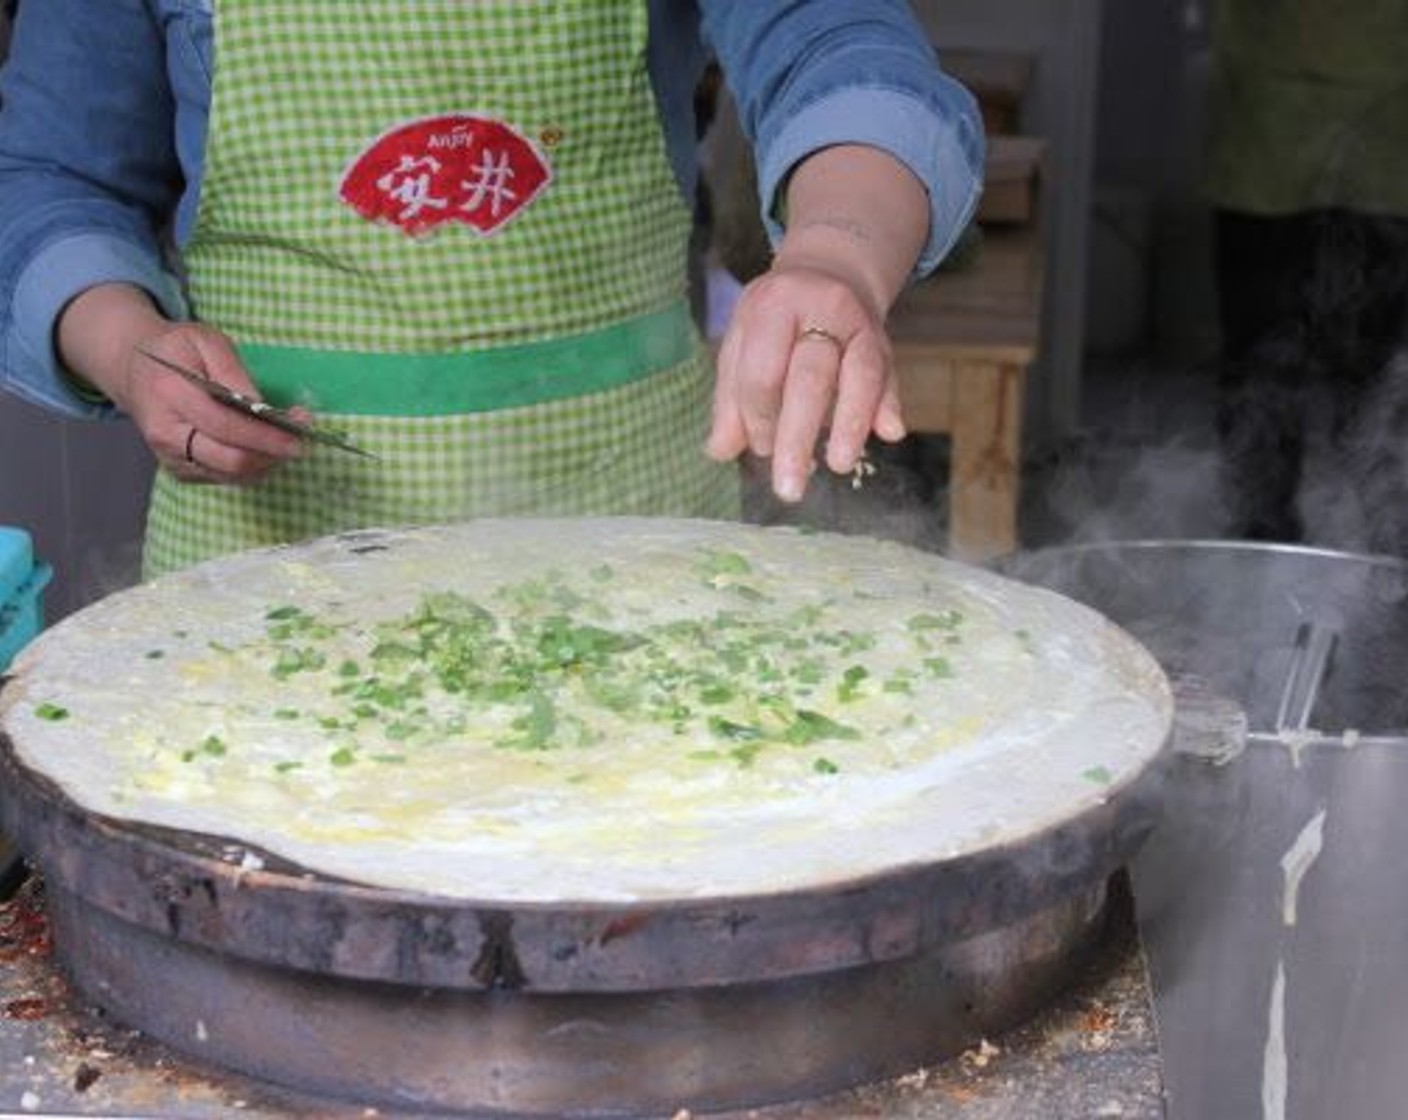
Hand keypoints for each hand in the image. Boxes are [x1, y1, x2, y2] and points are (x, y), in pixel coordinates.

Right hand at [121, 325, 305, 483]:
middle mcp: (166, 435)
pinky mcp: (182, 471)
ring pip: (232, 475)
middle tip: (300, 439)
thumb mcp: (205, 341)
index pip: (224, 426)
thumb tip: (260, 405)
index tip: (301, 427)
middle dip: (272, 453)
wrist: (135, 370)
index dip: (267, 433)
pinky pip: (226, 478)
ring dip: (267, 462)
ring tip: (287, 440)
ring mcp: (171, 458)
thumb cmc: (176, 350)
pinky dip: (253, 467)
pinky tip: (265, 447)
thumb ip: (232, 371)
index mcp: (169, 396)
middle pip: (230, 460)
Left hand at [707, 260, 904, 502]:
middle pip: (810, 377)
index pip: (763, 372)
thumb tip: (721, 451)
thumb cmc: (775, 323)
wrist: (828, 276)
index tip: (760, 449)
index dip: (758, 417)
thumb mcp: (742, 346)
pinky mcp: (884, 341)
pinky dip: (889, 405)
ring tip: (839, 464)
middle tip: (790, 487)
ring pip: (859, 374)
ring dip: (851, 423)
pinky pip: (889, 374)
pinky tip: (889, 432)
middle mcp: (820, 307)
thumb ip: (731, 399)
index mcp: (772, 307)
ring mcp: (858, 323)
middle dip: (797, 436)